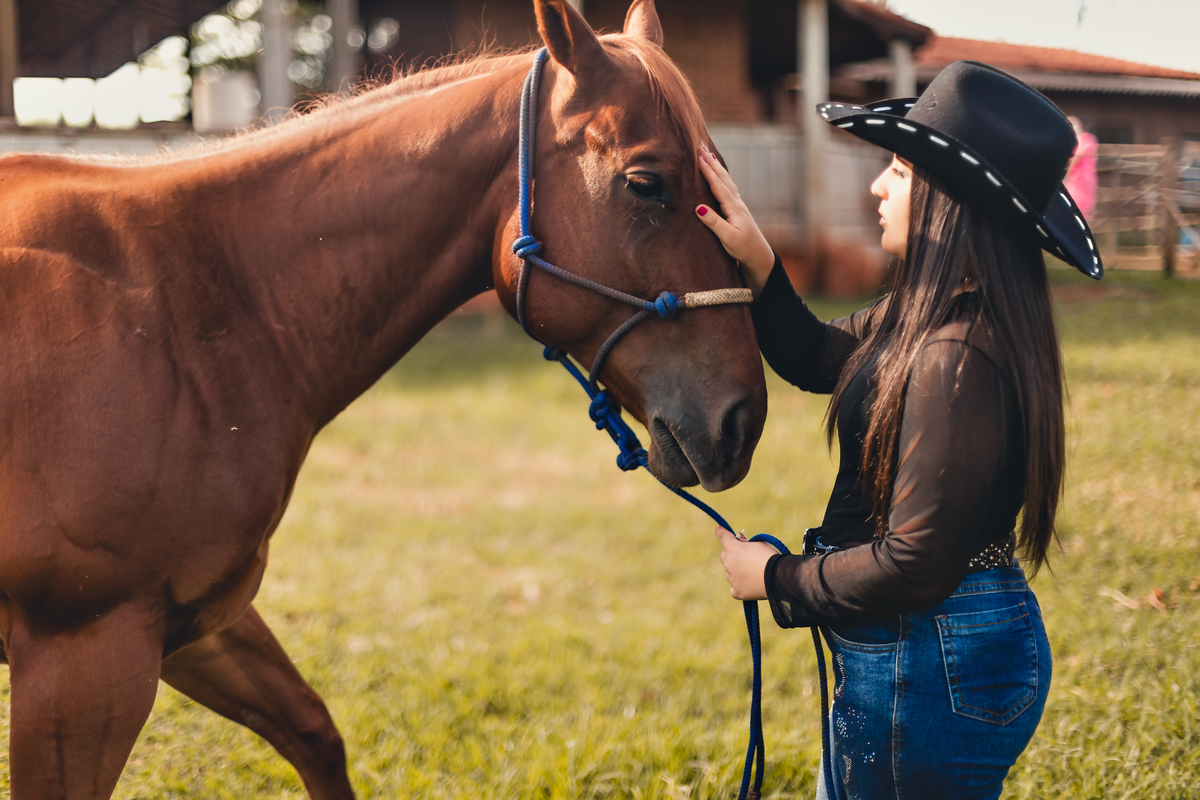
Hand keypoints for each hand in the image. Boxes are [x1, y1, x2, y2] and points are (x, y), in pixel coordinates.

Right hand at [695, 147, 775, 295]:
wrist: (759, 256)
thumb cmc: (743, 248)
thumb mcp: (727, 238)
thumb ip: (714, 222)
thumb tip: (698, 207)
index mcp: (733, 208)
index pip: (718, 185)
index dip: (708, 171)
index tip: (698, 157)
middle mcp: (737, 203)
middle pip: (723, 178)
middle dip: (711, 163)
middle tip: (701, 147)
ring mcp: (738, 205)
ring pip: (727, 181)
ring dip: (717, 167)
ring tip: (709, 155)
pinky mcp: (737, 210)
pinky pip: (728, 187)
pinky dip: (722, 177)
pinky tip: (720, 175)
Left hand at [714, 526, 777, 600]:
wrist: (778, 577)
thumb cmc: (770, 557)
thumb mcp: (759, 544)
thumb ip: (747, 545)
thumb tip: (742, 549)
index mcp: (733, 549)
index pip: (723, 537)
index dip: (721, 532)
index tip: (718, 529)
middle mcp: (728, 563)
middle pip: (725, 557)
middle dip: (732, 556)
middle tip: (745, 558)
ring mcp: (731, 578)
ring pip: (730, 573)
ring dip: (738, 572)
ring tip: (754, 573)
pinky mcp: (736, 592)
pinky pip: (735, 588)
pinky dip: (741, 587)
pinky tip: (751, 585)